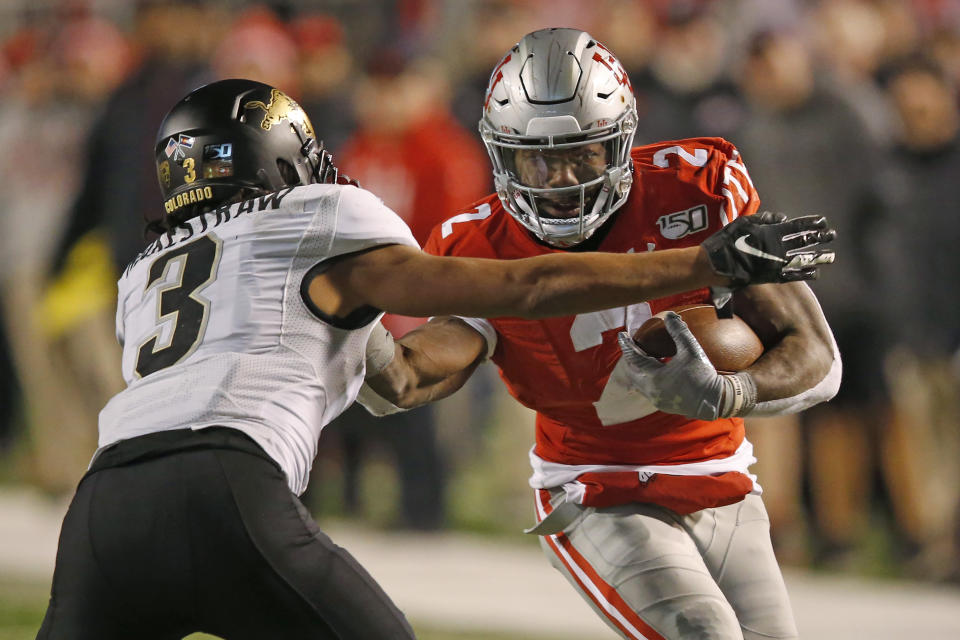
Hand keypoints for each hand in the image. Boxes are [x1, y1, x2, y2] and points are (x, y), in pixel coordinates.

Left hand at [616, 312, 755, 420]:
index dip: (627, 345)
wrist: (716, 401)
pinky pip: (649, 389)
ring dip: (639, 369)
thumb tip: (669, 316)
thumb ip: (679, 332)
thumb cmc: (703, 375)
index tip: (622, 334)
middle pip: (632, 372)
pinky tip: (656, 369)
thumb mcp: (692, 350)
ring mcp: (657, 400)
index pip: (634, 358)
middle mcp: (651, 391)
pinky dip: (648, 377)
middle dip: (630, 358)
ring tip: (642, 355)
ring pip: (639, 382)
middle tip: (632, 344)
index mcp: (654, 377)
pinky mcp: (664, 405)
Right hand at [701, 211, 835, 287]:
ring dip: (818, 256)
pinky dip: (805, 274)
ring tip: (831, 255)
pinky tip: (816, 272)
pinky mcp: (771, 277)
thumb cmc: (726, 241)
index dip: (811, 224)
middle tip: (833, 235)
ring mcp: (775, 263)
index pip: (797, 226)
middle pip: (804, 241)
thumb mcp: (743, 222)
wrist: (715, 264)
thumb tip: (782, 218)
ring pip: (802, 259)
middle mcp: (777, 248)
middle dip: (820, 237)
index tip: (823, 222)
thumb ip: (764, 219)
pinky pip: (793, 275)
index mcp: (771, 233)